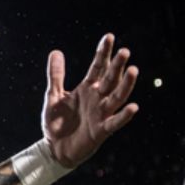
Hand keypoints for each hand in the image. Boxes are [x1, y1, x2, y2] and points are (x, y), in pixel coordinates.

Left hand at [42, 33, 138, 167]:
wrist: (54, 148)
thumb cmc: (57, 122)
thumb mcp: (53, 95)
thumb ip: (56, 75)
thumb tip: (55, 51)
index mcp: (87, 89)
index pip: (98, 67)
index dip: (103, 53)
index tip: (109, 36)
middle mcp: (97, 99)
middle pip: (110, 79)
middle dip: (117, 66)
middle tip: (124, 51)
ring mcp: (101, 114)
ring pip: (117, 97)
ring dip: (125, 85)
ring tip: (133, 70)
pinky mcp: (101, 130)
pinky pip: (115, 122)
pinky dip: (124, 115)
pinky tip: (133, 107)